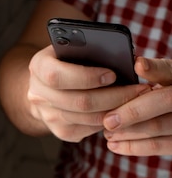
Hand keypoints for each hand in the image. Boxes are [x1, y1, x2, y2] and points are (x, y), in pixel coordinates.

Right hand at [28, 46, 149, 141]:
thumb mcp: (72, 46)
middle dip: (113, 96)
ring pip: (87, 119)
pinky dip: (109, 119)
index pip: (57, 76)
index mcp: (38, 67)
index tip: (113, 74)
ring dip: (116, 110)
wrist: (47, 85)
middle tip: (138, 89)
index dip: (86, 77)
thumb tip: (120, 57)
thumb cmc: (68, 58)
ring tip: (138, 99)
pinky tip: (125, 110)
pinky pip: (90, 129)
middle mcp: (38, 95)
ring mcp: (48, 117)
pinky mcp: (61, 132)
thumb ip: (87, 48)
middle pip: (78, 102)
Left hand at [104, 57, 171, 154]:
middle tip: (107, 121)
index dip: (154, 69)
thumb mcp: (165, 76)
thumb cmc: (166, 90)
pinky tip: (114, 145)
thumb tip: (138, 64)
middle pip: (163, 102)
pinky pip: (157, 146)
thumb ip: (154, 71)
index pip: (168, 72)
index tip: (136, 67)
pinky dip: (132, 147)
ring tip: (107, 133)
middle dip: (133, 113)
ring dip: (128, 132)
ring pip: (157, 128)